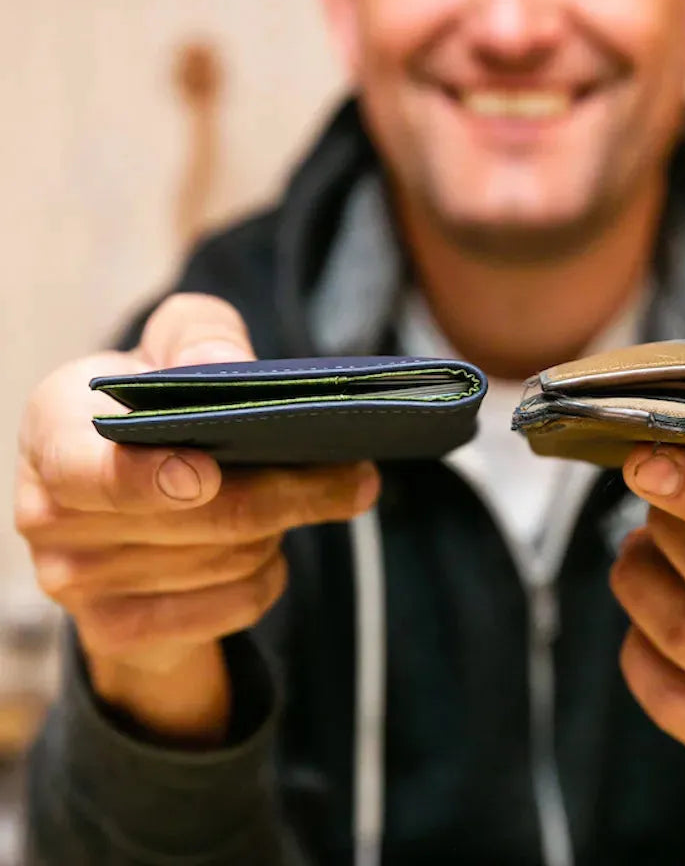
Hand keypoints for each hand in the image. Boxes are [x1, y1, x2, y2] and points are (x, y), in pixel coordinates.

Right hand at [16, 294, 379, 741]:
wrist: (132, 487)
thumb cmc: (156, 402)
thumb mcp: (174, 346)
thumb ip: (199, 337)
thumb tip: (221, 368)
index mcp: (54, 430)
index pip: (86, 467)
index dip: (148, 478)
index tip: (209, 476)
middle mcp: (49, 513)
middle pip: (200, 519)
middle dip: (290, 493)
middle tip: (355, 475)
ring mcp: (76, 581)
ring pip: (228, 563)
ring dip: (283, 528)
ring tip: (305, 496)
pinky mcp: (115, 629)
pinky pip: (234, 607)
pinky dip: (269, 574)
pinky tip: (268, 545)